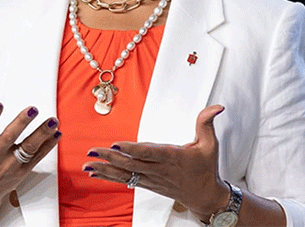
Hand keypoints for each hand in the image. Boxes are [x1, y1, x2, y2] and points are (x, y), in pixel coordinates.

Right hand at [0, 86, 61, 222]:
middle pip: (10, 137)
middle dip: (21, 122)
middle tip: (32, 110)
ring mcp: (10, 164)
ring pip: (28, 148)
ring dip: (41, 134)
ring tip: (52, 122)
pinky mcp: (22, 172)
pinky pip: (37, 158)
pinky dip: (48, 146)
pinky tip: (56, 134)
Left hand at [82, 105, 229, 218]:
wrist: (205, 196)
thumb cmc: (206, 169)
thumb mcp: (211, 145)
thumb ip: (206, 123)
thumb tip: (216, 107)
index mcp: (172, 157)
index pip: (149, 153)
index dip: (131, 149)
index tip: (116, 144)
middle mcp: (159, 170)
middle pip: (132, 163)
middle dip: (111, 157)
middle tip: (93, 151)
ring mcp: (152, 179)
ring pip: (125, 174)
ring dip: (105, 169)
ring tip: (88, 164)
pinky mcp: (147, 184)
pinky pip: (126, 181)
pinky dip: (109, 177)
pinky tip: (95, 173)